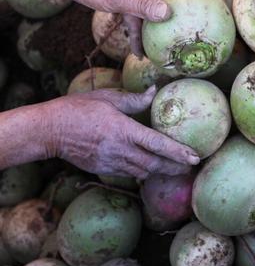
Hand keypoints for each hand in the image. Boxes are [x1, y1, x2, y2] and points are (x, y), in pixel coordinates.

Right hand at [42, 87, 200, 178]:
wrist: (48, 130)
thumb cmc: (77, 109)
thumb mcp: (107, 98)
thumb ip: (134, 100)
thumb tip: (154, 92)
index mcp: (124, 130)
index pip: (158, 144)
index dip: (178, 153)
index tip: (195, 158)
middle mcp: (120, 150)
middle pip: (155, 164)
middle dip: (175, 167)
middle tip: (190, 167)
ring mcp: (111, 162)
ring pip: (143, 172)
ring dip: (159, 171)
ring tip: (175, 168)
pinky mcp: (103, 169)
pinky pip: (128, 173)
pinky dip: (142, 171)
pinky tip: (149, 167)